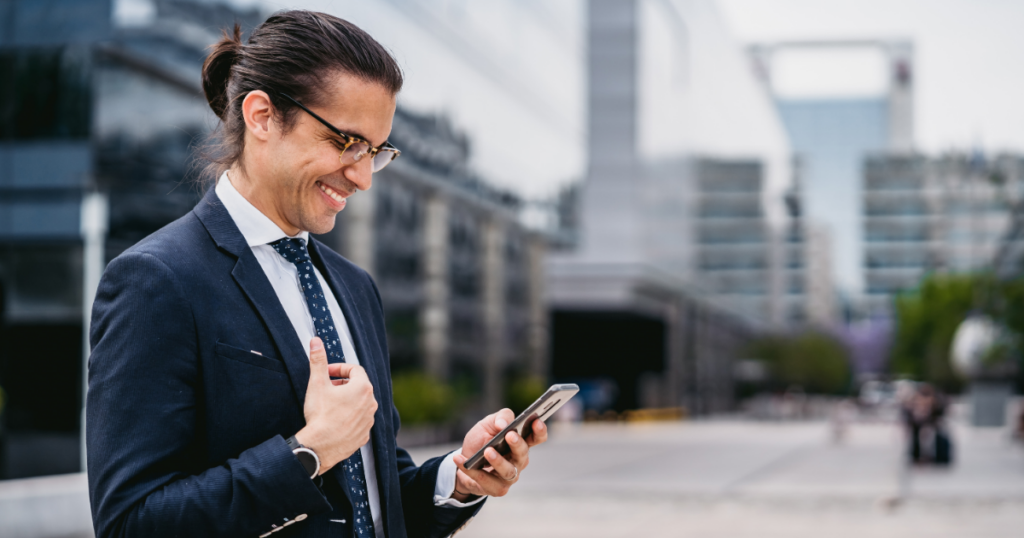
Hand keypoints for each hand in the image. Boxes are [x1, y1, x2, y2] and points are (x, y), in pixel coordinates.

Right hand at [294, 337, 376, 473]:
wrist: (320, 446)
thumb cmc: (320, 415)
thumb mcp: (317, 383)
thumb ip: (318, 360)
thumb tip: (316, 341)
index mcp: (363, 388)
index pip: (355, 369)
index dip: (339, 369)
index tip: (327, 373)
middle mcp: (371, 403)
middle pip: (359, 386)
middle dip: (343, 384)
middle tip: (327, 387)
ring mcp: (369, 420)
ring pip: (360, 404)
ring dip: (347, 400)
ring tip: (330, 404)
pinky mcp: (364, 435)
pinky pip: (359, 420)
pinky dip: (349, 416)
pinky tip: (335, 420)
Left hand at [451, 408, 548, 499]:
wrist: (464, 461)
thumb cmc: (481, 440)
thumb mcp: (487, 424)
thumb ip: (499, 418)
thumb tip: (503, 424)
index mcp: (521, 442)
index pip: (537, 437)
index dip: (539, 431)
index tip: (536, 421)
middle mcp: (519, 460)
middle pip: (523, 453)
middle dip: (518, 444)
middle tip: (509, 435)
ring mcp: (510, 476)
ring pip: (508, 470)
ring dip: (498, 461)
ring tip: (487, 451)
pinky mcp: (498, 488)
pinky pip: (485, 480)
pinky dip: (471, 470)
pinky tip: (460, 459)